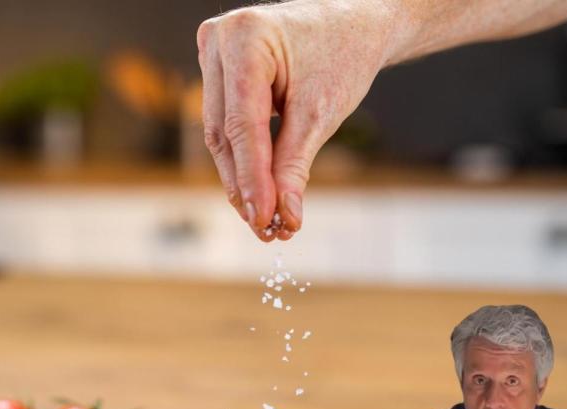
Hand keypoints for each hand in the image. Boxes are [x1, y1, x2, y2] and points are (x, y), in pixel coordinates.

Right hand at [196, 0, 399, 240]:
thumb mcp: (321, 113)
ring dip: (240, 177)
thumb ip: (294, 165)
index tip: (263, 219)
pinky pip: (224, 122)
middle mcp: (218, 40)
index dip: (252, 178)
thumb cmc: (343, 54)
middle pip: (223, 132)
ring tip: (264, 217)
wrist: (355, 23)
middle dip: (245, 184)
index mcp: (244, 39)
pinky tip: (257, 190)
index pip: (242, 125)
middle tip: (264, 227)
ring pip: (219, 132)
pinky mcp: (216, 68)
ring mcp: (211, 52)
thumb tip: (282, 217)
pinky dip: (242, 156)